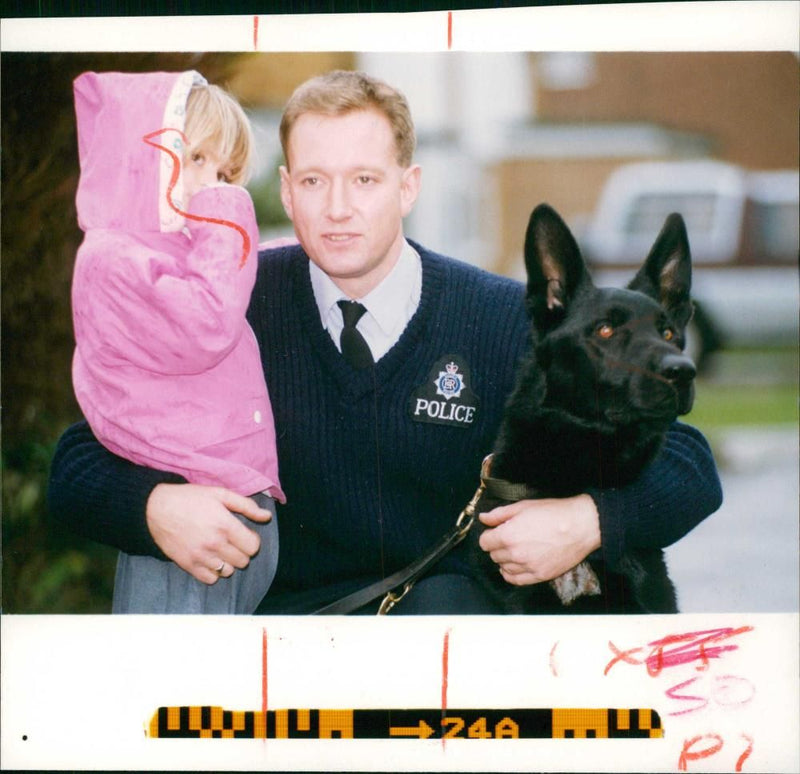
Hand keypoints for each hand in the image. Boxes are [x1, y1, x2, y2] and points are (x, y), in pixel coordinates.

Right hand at [146, 483, 272, 583]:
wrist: (155, 508)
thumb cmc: (190, 498)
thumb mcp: (220, 494)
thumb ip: (246, 506)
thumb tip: (267, 516)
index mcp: (225, 525)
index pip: (253, 546)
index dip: (252, 540)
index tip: (244, 534)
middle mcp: (215, 544)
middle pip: (243, 561)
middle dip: (241, 551)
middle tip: (232, 541)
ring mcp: (201, 556)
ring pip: (228, 571)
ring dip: (228, 562)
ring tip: (220, 550)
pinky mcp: (188, 565)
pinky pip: (210, 579)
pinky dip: (213, 572)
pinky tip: (209, 559)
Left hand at [478, 494, 600, 585]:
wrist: (580, 526)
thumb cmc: (553, 513)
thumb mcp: (523, 507)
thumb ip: (499, 514)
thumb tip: (483, 518)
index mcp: (508, 535)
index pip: (485, 542)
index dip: (489, 536)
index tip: (496, 532)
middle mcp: (515, 554)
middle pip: (494, 555)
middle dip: (498, 547)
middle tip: (509, 539)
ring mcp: (528, 567)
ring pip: (503, 568)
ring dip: (505, 560)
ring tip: (515, 550)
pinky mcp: (540, 575)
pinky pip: (516, 580)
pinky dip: (512, 574)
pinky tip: (516, 566)